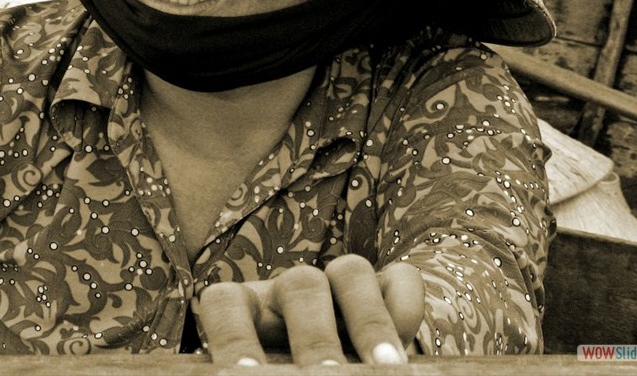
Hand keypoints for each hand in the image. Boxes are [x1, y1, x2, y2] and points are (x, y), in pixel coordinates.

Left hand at [196, 255, 423, 366]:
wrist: (324, 362)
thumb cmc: (276, 369)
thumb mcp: (267, 369)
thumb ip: (262, 371)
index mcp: (248, 309)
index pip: (226, 300)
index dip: (233, 334)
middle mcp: (290, 290)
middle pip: (300, 286)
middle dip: (315, 336)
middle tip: (325, 375)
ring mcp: (339, 285)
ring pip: (350, 272)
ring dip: (369, 321)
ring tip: (385, 368)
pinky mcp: (385, 290)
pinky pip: (399, 278)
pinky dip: (405, 303)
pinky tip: (410, 343)